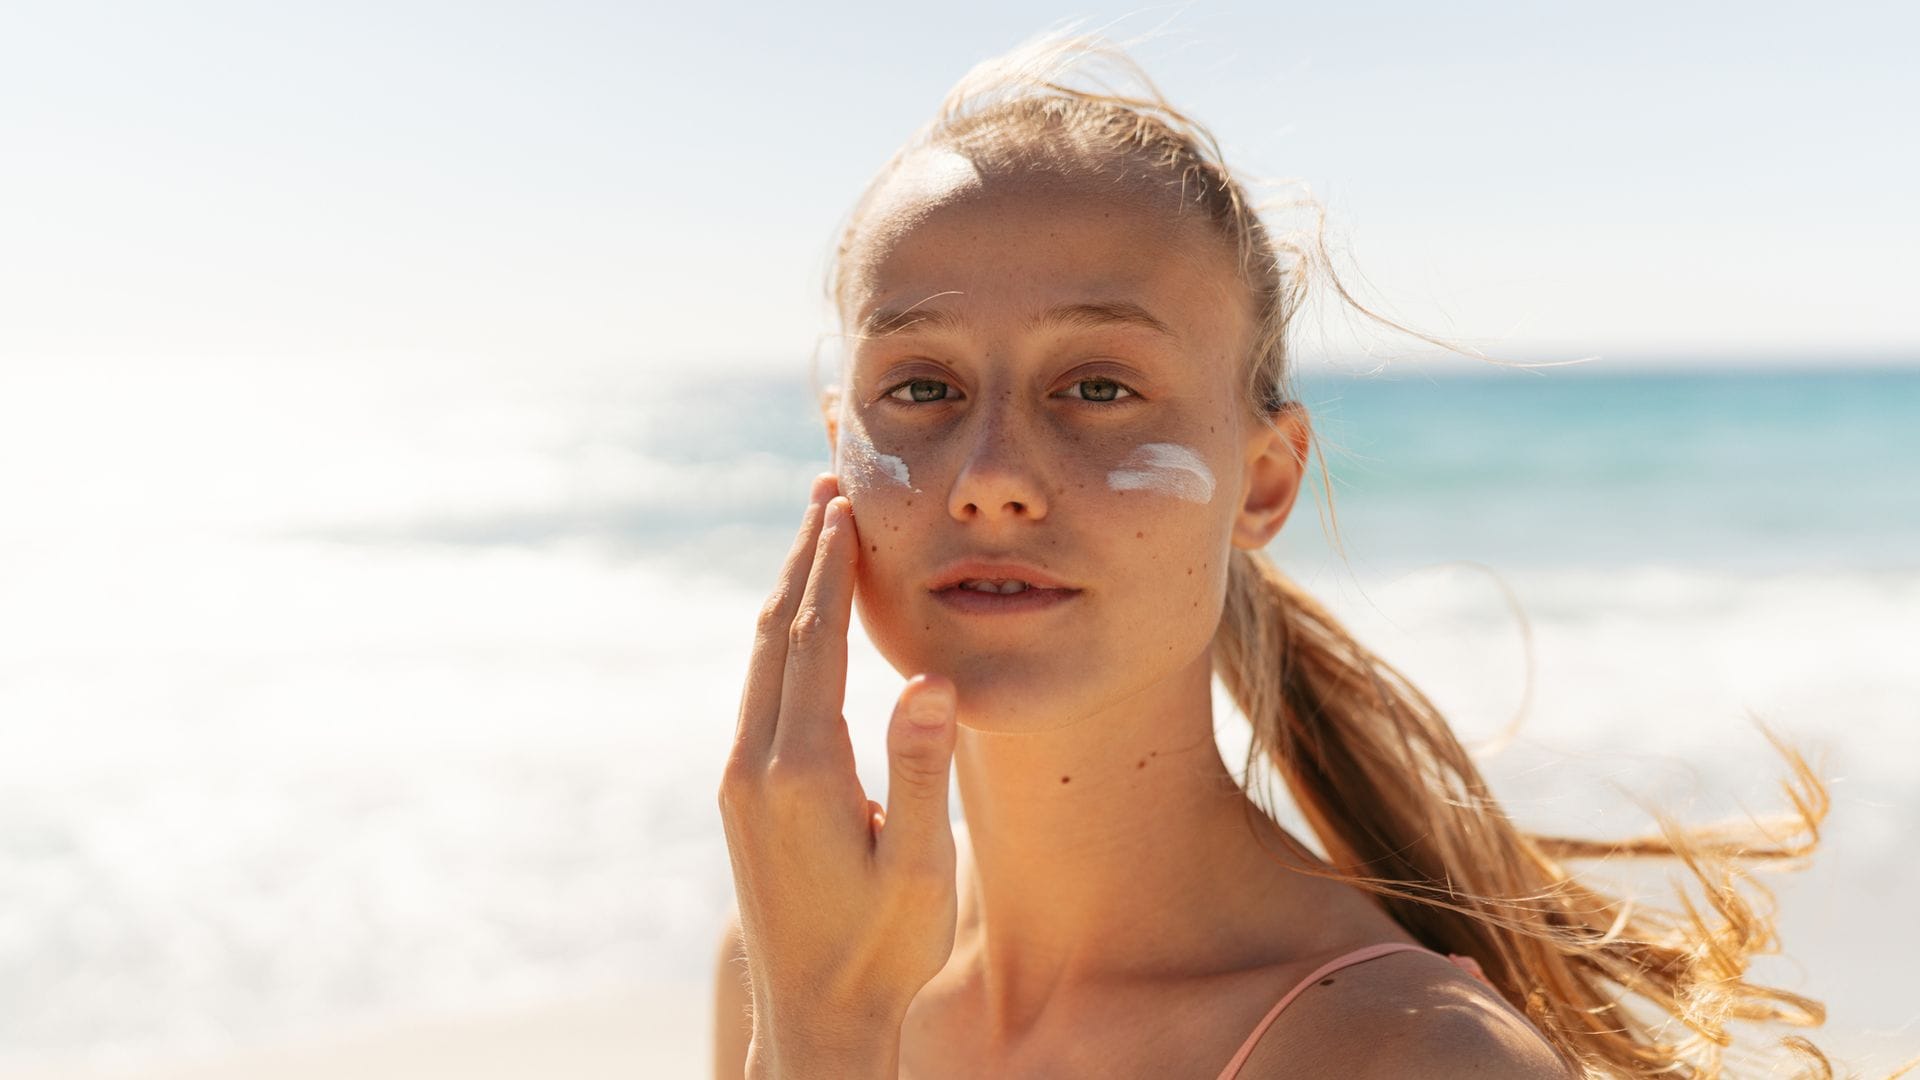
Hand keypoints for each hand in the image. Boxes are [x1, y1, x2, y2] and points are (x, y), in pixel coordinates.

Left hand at [718, 472, 961, 1078]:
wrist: (812, 1019)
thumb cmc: (882, 950)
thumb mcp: (920, 868)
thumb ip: (920, 771)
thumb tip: (929, 678)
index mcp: (801, 774)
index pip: (813, 641)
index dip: (829, 567)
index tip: (843, 503)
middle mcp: (756, 766)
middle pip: (777, 634)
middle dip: (801, 559)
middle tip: (825, 490)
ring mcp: (741, 781)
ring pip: (761, 662)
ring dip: (789, 594)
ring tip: (815, 536)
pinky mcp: (741, 797)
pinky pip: (759, 693)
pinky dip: (783, 640)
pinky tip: (804, 626)